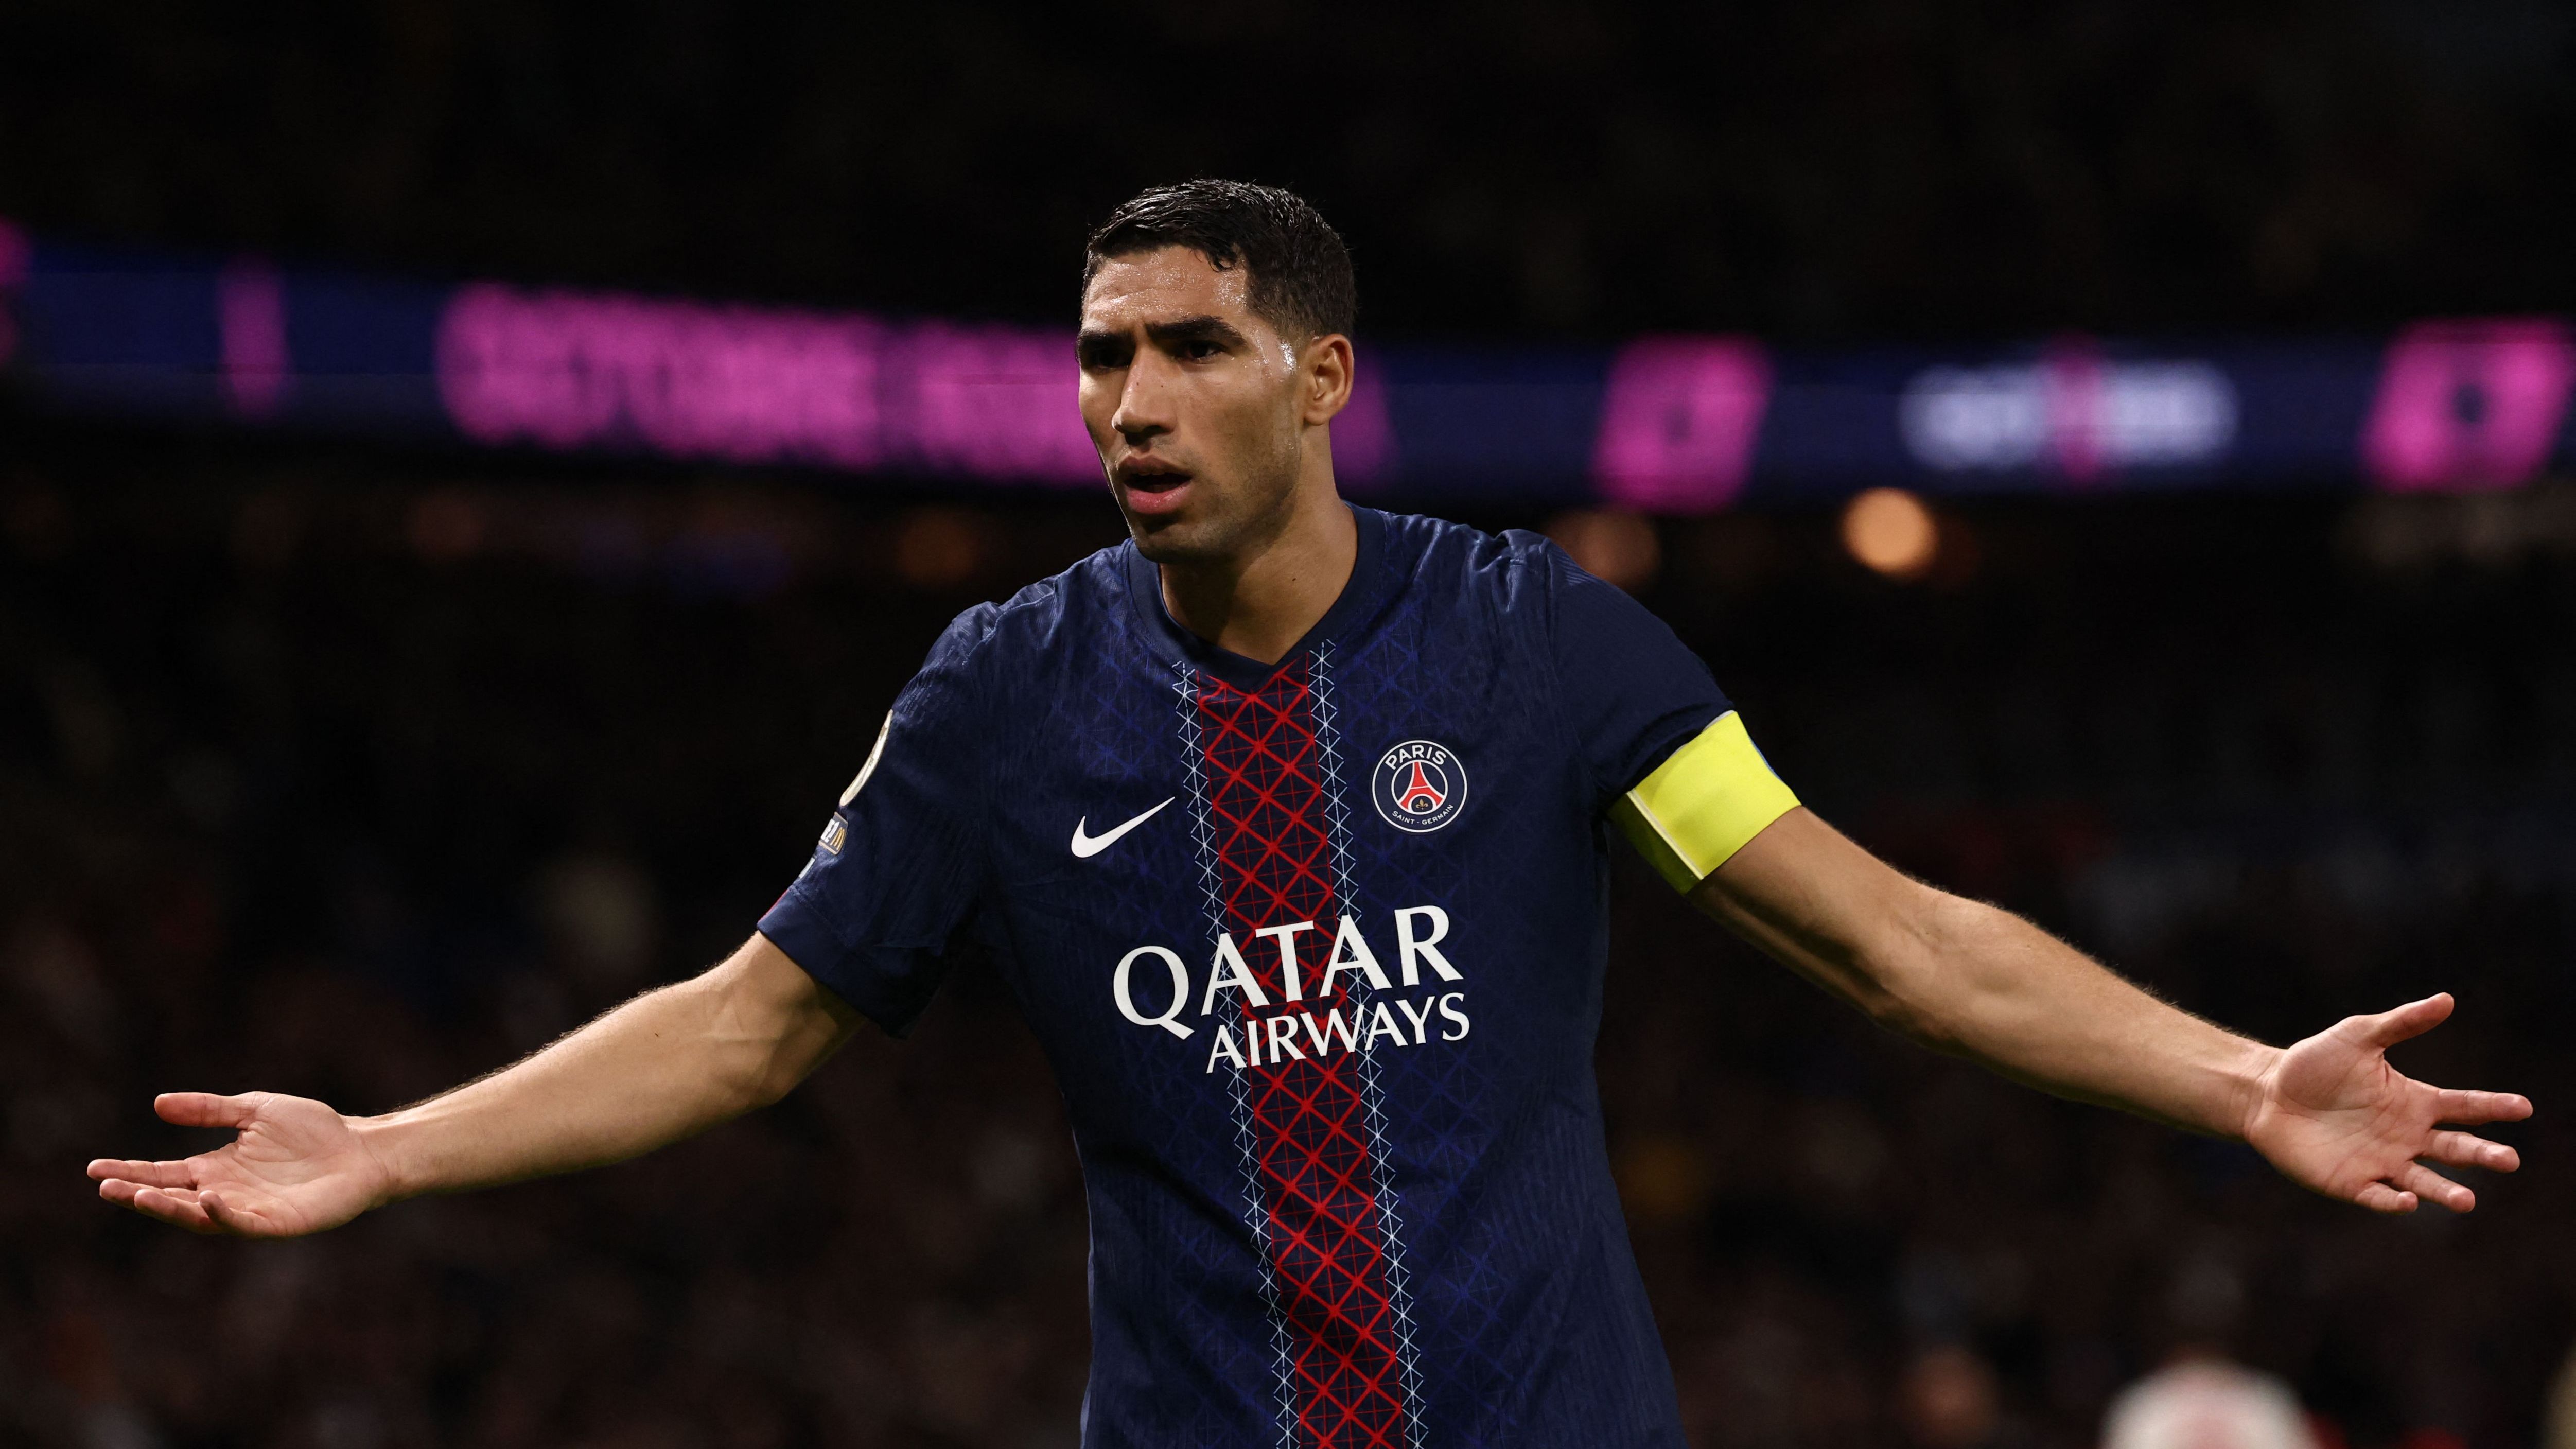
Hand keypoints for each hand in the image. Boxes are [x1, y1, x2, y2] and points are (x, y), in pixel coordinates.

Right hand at [87, 1092, 395, 1236]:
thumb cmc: (313, 1131)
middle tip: (105, 1187)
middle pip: (172, 1198)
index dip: (131, 1171)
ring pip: (199, 1215)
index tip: (94, 1168)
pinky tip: (210, 1198)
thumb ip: (210, 1109)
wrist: (362, 1148)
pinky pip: (242, 1223)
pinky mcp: (276, 1223)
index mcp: (216, 1168)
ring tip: (139, 1196)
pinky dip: (224, 1213)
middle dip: (138, 1194)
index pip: (164, 1173)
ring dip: (169, 1209)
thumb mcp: (255, 1110)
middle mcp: (226, 1192)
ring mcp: (249, 1211)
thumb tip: (158, 1103)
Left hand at [2244, 994, 2531, 1213]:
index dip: (2494, 1107)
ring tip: (2466, 1200)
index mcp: (2414, 1102)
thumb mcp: (2358, 1036)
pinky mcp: (2352, 1183)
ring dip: (2446, 1191)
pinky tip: (2406, 1200)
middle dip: (2483, 1156)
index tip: (2523, 1107)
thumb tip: (2447, 999)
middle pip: (2455, 1149)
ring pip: (2425, 1182)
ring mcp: (2382, 1162)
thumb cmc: (2313, 1063)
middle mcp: (2407, 1137)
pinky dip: (2394, 1201)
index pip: (2465, 1106)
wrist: (2266, 1092)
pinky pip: (2379, 1196)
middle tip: (2509, 1160)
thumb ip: (2402, 1022)